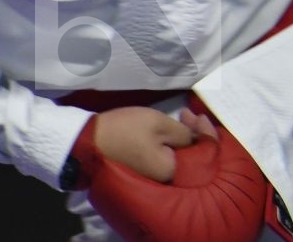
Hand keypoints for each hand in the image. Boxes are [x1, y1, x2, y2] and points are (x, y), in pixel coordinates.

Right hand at [90, 106, 214, 182]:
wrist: (87, 142)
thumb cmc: (125, 130)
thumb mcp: (160, 125)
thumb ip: (185, 133)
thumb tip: (198, 138)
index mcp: (170, 171)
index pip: (201, 152)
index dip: (206, 131)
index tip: (200, 113)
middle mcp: (164, 178)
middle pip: (190, 154)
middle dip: (194, 131)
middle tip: (189, 113)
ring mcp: (152, 175)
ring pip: (178, 154)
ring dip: (183, 135)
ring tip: (183, 116)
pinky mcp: (143, 169)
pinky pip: (166, 156)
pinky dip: (171, 142)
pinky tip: (171, 129)